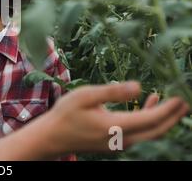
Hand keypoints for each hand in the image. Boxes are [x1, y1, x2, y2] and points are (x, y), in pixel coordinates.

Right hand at [42, 82, 188, 156]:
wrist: (53, 136)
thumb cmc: (66, 113)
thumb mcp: (85, 96)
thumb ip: (112, 92)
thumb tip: (139, 86)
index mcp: (114, 126)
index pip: (150, 119)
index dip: (168, 109)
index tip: (181, 96)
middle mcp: (121, 139)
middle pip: (157, 131)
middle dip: (173, 117)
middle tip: (185, 99)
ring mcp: (119, 144)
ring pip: (150, 134)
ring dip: (163, 119)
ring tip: (172, 101)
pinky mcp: (115, 144)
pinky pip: (141, 134)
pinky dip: (150, 121)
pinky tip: (149, 104)